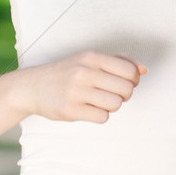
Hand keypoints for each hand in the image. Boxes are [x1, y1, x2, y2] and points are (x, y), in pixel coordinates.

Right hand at [20, 50, 146, 123]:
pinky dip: (100, 115)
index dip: (133, 80)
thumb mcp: (89, 59)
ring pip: (115, 104)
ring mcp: (76, 92)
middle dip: (124, 94)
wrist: (32, 86)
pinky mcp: (70, 110)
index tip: (124, 82)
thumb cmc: (66, 72)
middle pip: (125, 89)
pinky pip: (102, 117)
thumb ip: (117, 61)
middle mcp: (84, 72)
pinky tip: (89, 108)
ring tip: (100, 101)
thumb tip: (143, 70)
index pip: (129, 71)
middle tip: (112, 93)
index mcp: (91, 57)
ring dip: (112, 106)